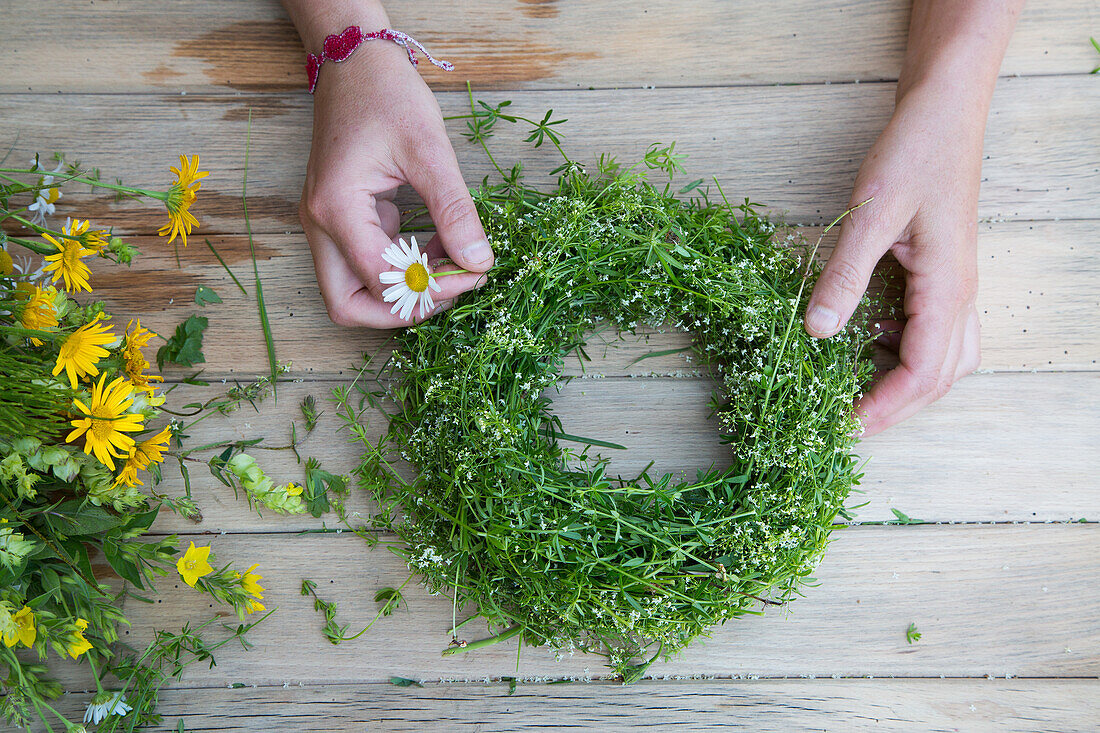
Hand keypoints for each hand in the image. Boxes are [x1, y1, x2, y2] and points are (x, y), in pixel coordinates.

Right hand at [299, 36, 492, 326]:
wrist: (356, 62)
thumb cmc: (387, 95)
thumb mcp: (429, 150)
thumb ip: (454, 211)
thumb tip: (480, 263)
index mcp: (336, 208)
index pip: (381, 279)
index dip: (430, 288)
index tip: (473, 273)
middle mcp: (320, 224)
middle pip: (349, 305)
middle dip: (402, 309)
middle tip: (451, 289)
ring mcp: (325, 225)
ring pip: (354, 291)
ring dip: (403, 290)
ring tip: (451, 265)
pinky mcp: (340, 220)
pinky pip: (366, 264)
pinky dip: (402, 268)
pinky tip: (439, 247)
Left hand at [803, 79, 983, 436]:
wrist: (944, 111)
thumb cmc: (914, 154)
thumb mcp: (870, 216)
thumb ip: (844, 276)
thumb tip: (815, 332)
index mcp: (946, 289)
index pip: (921, 373)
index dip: (883, 409)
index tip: (845, 428)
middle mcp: (960, 295)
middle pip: (940, 377)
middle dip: (896, 408)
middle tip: (849, 423)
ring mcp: (956, 284)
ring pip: (946, 358)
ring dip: (907, 382)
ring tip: (860, 390)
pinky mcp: (943, 272)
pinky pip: (936, 330)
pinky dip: (907, 348)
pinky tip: (869, 336)